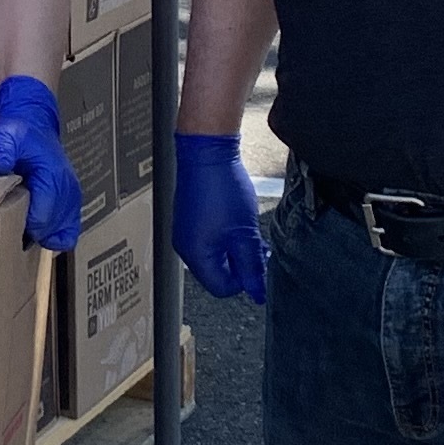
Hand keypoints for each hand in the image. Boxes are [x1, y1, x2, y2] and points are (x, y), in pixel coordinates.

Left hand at [0, 76, 82, 252]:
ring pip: (60, 231)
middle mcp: (67, 189)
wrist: (34, 121)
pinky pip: (70, 228)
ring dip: (40, 235)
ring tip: (19, 230)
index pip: (41, 218)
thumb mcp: (5, 136)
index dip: (22, 228)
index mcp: (52, 177)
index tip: (4, 225)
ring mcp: (71, 195)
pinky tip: (40, 234)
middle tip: (6, 229)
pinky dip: (57, 235)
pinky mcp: (70, 199)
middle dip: (28, 233)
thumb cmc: (20, 131)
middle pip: (49, 228)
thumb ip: (0, 154)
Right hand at [171, 132, 267, 303]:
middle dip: (240, 263)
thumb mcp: (246, 233)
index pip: (223, 287)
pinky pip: (209, 240)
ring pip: (215, 256)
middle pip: (217, 273)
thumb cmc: (222, 188)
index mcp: (196, 255)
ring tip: (248, 230)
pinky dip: (226, 236)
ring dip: (235, 248)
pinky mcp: (189, 220)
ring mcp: (185, 233)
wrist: (207, 152)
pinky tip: (236, 220)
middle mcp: (186, 247)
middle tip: (257, 245)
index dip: (245, 278)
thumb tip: (257, 292)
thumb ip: (252, 266)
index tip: (258, 261)